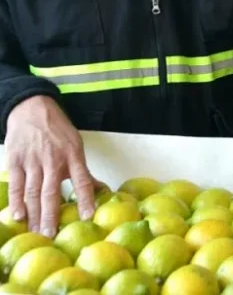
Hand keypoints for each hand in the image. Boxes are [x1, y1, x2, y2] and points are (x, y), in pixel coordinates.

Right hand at [5, 95, 94, 236]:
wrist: (32, 109)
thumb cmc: (58, 131)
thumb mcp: (76, 145)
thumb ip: (84, 171)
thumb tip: (103, 190)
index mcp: (73, 155)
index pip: (82, 181)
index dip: (85, 199)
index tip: (87, 216)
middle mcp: (53, 160)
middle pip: (52, 192)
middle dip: (52, 215)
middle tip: (52, 236)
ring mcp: (32, 161)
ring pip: (32, 192)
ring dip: (35, 215)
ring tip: (37, 233)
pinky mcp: (15, 162)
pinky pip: (15, 185)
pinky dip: (16, 201)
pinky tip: (18, 216)